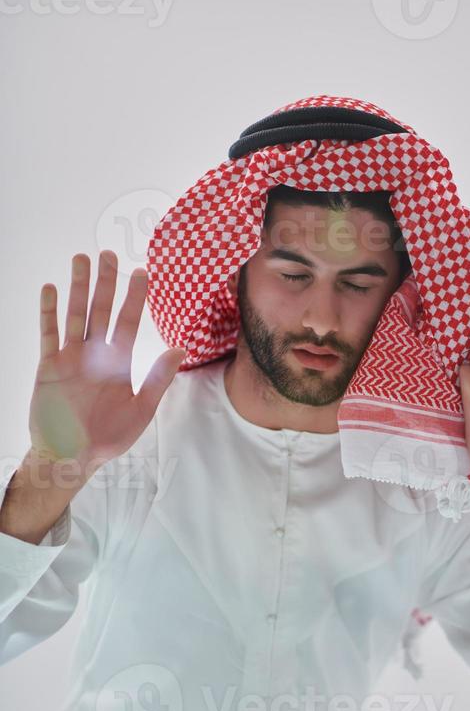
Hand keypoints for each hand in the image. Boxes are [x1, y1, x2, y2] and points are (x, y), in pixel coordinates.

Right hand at [29, 251, 185, 480]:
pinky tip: (50, 289)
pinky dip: (48, 312)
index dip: (134, 298)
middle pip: (100, 311)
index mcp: (117, 363)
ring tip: (81, 259)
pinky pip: (48, 335)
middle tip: (108, 253)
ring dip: (77, 288)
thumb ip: (158, 379)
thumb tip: (179, 349)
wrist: (72, 457)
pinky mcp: (48, 367)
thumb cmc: (108, 437)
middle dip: (105, 282)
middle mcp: (94, 356)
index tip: (142, 272)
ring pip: (75, 315)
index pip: (127, 323)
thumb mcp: (141, 410)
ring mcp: (70, 359)